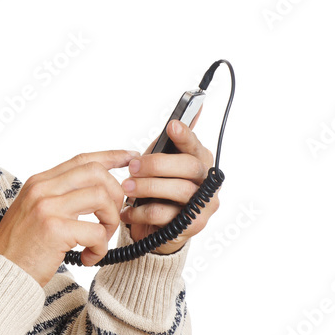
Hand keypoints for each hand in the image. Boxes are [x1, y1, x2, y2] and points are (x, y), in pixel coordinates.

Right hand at [0, 150, 135, 286]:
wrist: (0, 274)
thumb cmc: (20, 248)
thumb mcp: (34, 212)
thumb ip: (59, 198)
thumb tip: (96, 192)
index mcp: (39, 182)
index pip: (82, 160)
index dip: (110, 156)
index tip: (130, 158)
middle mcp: (42, 189)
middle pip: (96, 173)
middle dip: (115, 194)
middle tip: (111, 219)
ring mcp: (47, 207)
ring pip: (101, 198)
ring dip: (110, 222)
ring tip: (99, 240)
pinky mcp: (54, 229)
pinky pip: (96, 232)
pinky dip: (100, 248)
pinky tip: (88, 257)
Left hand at [120, 119, 220, 254]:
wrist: (157, 228)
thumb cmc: (158, 188)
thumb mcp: (159, 162)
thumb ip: (169, 140)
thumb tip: (194, 106)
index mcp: (200, 161)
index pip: (195, 145)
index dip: (185, 135)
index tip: (171, 126)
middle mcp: (207, 181)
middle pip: (188, 166)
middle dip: (156, 164)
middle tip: (133, 167)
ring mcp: (204, 205)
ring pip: (178, 190)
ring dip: (147, 187)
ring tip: (126, 188)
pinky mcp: (193, 225)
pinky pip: (164, 214)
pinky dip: (140, 211)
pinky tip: (127, 211)